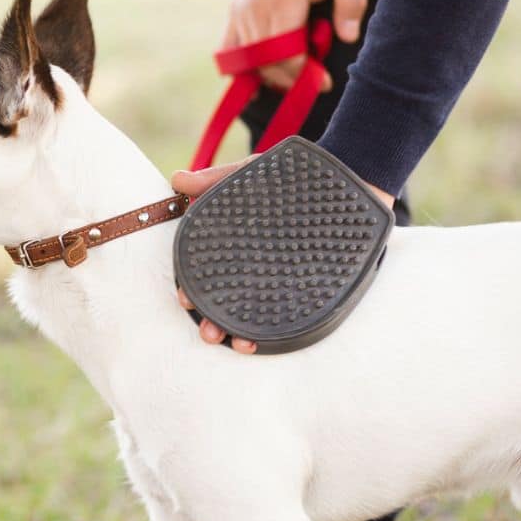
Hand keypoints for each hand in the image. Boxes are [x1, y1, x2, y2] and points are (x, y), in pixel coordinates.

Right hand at [171, 158, 392, 354]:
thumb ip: (213, 180)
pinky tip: (271, 341)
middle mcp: (255, 270)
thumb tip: (177, 179)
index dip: (192, 291)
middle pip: (228, 305)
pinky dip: (281, 330)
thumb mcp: (248, 176)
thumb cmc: (289, 179)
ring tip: (240, 345)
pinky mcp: (313, 288)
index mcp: (234, 250)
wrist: (343, 177)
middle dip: (214, 323)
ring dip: (243, 336)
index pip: (206, 277)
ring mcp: (283, 281)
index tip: (184, 298)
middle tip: (208, 333)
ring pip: (258, 316)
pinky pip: (294, 313)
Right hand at [223, 0, 367, 90]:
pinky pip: (229, 49)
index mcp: (282, 0)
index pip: (287, 54)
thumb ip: (350, 1)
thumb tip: (348, 36)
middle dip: (289, 80)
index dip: (304, 75)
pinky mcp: (234, 10)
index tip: (324, 82)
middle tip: (312, 84)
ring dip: (270, 76)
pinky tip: (253, 87)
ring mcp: (240, 11)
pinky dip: (238, 70)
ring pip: (249, 60)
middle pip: (266, 62)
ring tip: (293, 79)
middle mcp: (254, 9)